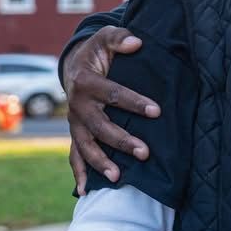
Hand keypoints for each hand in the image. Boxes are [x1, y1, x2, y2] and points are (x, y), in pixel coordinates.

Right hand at [65, 26, 159, 193]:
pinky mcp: (76, 133)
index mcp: (85, 82)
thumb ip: (120, 39)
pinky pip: (74, 156)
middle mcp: (77, 105)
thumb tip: (137, 43)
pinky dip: (78, 174)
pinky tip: (85, 192)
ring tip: (118, 177)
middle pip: (99, 126)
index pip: (112, 93)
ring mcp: (74, 122)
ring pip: (85, 146)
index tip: (156, 111)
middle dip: (121, 140)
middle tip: (145, 152)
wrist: (74, 64)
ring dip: (100, 163)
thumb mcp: (105, 38)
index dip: (134, 102)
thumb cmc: (97, 51)